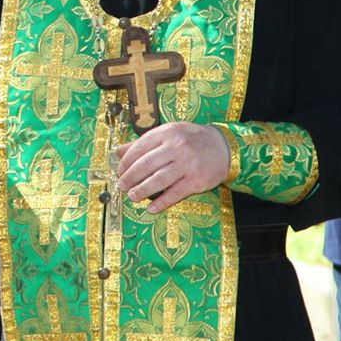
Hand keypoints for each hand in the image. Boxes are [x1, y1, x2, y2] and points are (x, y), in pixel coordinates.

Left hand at [115, 123, 229, 213]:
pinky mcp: (197, 181)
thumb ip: (143, 143)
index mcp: (167, 133)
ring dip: (142, 190)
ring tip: (132, 196)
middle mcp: (177, 147)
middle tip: (122, 185)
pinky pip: (175, 194)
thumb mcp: (168, 134)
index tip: (119, 170)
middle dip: (131, 177)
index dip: (127, 161)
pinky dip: (161, 202)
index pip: (140, 147)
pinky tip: (151, 208)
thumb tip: (117, 152)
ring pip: (159, 180)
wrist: (223, 147)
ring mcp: (187, 164)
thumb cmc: (191, 140)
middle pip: (147, 164)